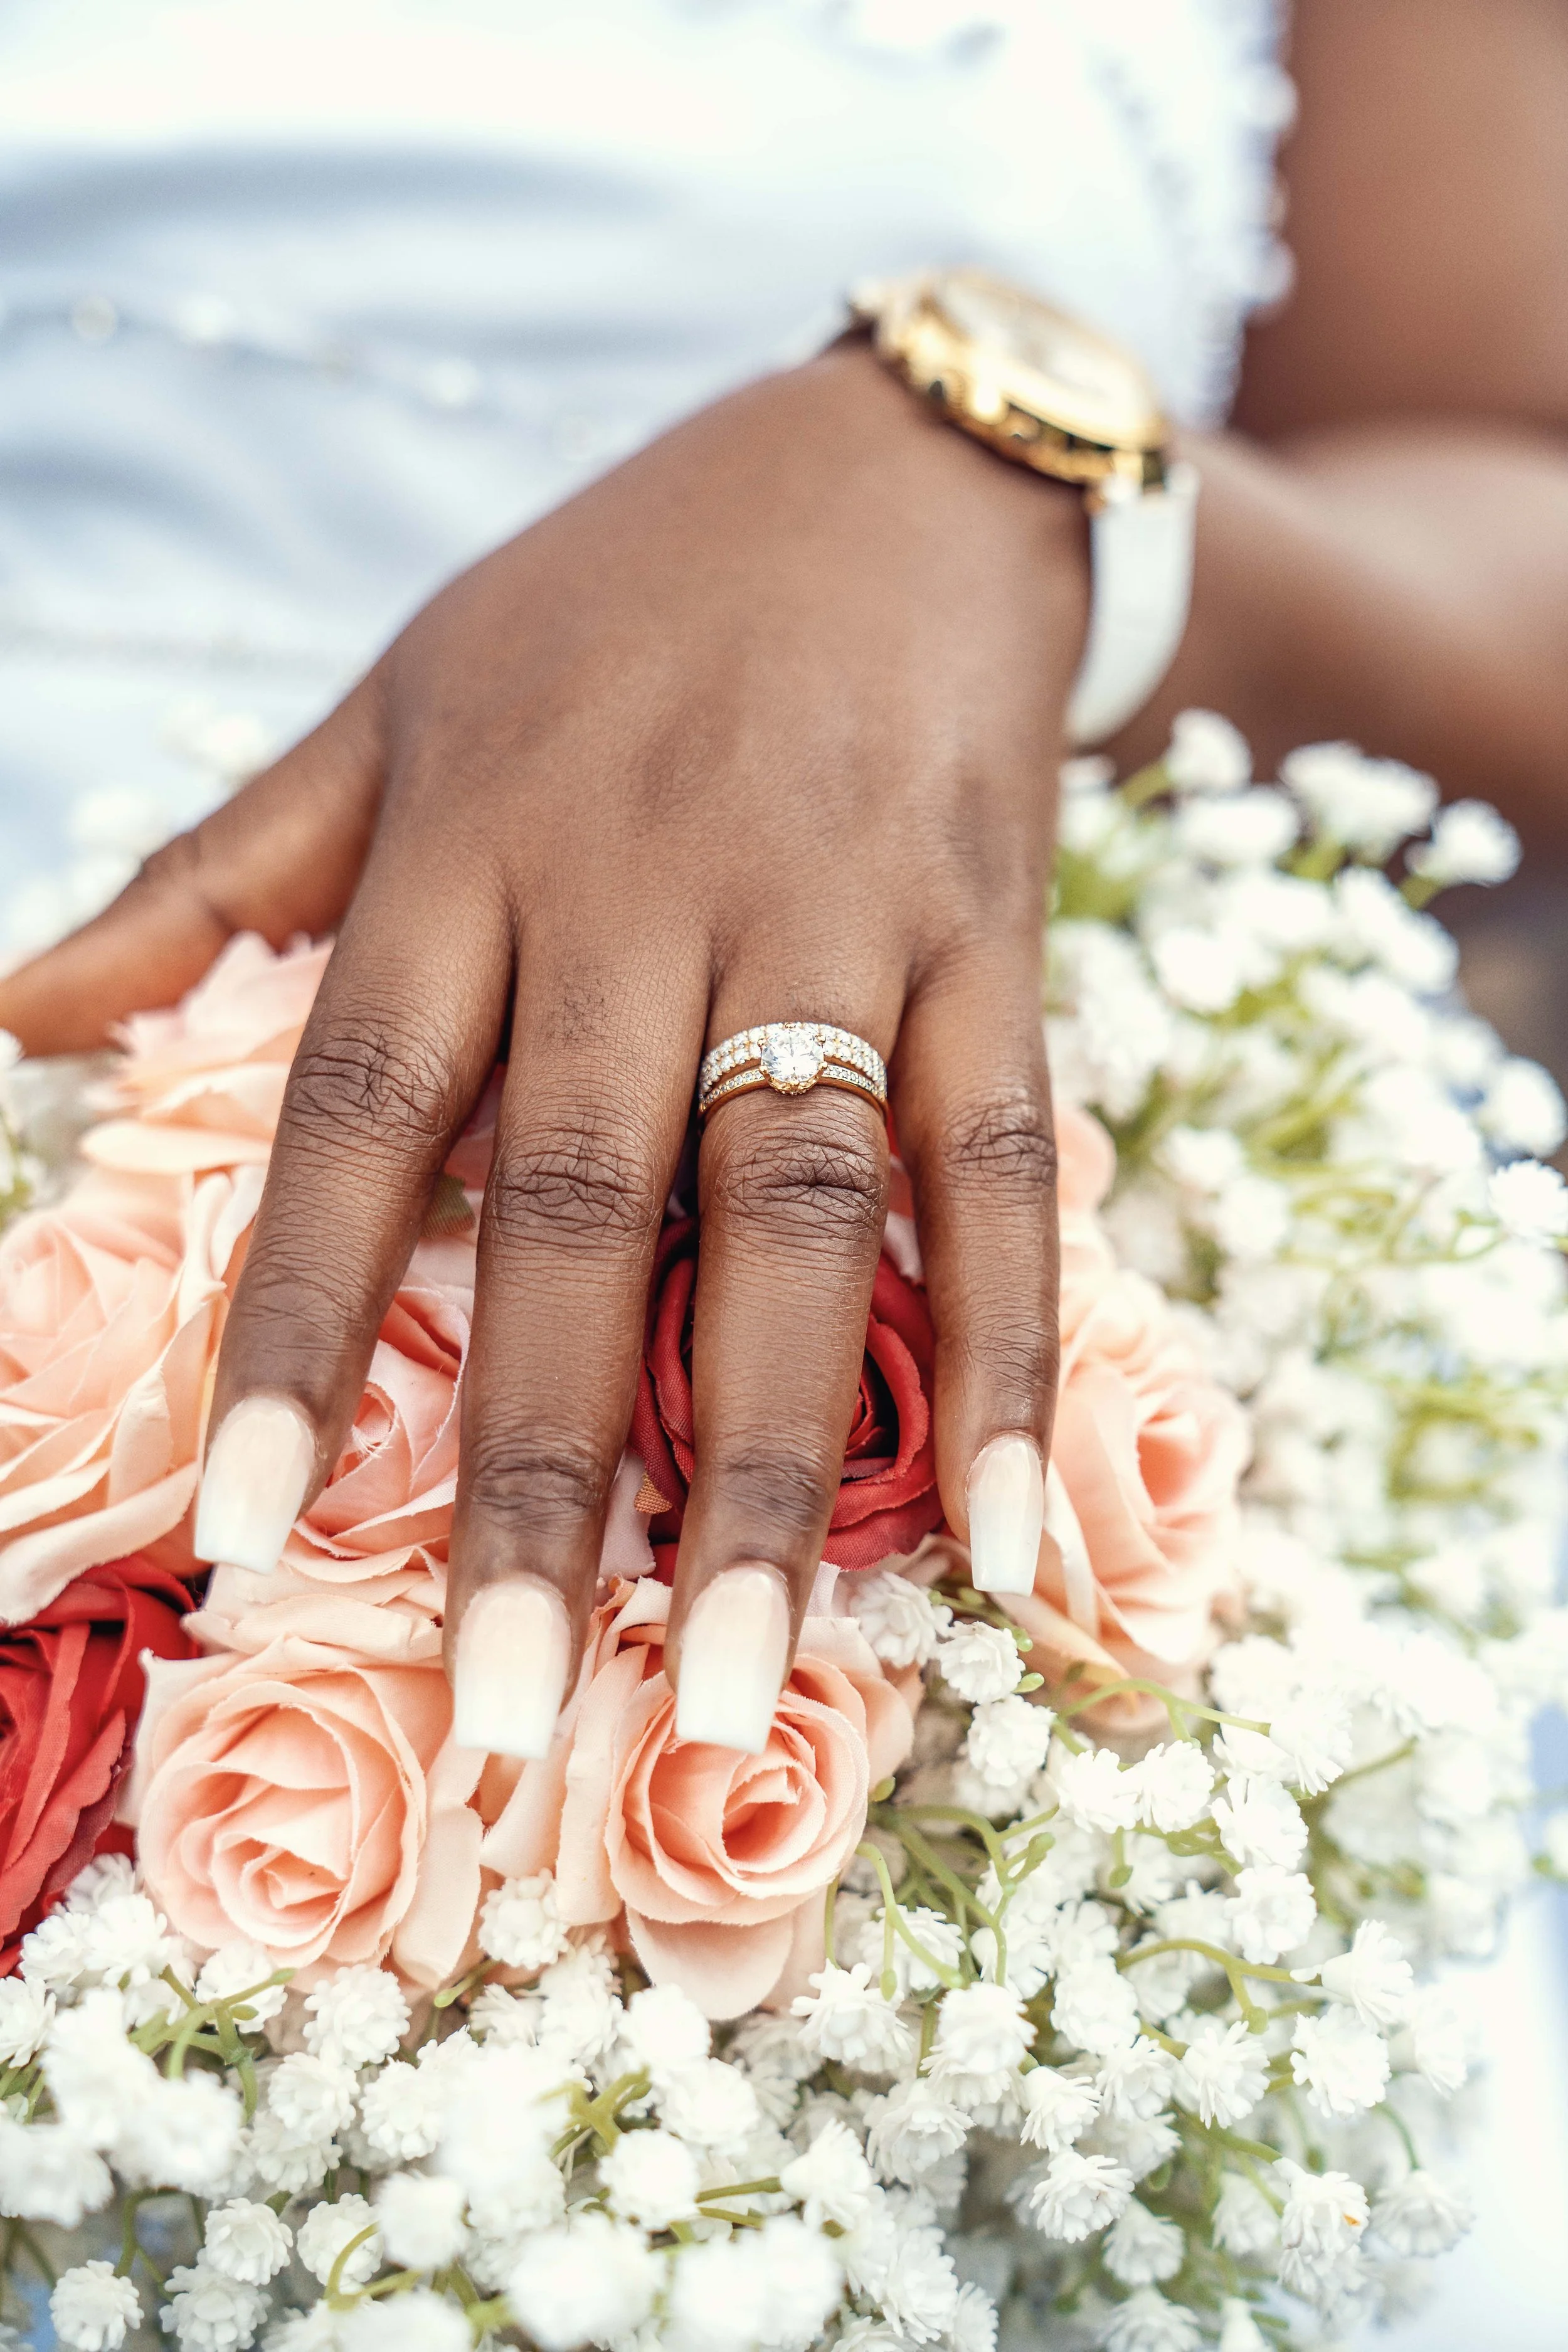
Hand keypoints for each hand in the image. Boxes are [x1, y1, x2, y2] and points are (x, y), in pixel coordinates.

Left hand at [1, 343, 1086, 1753]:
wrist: (897, 467)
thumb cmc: (620, 599)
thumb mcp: (395, 691)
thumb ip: (223, 867)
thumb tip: (16, 1018)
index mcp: (472, 845)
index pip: (356, 1115)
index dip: (287, 1330)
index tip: (232, 1538)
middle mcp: (644, 894)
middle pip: (575, 1209)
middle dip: (536, 1470)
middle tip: (508, 1713)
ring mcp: (835, 922)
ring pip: (789, 1213)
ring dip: (759, 1462)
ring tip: (723, 1684)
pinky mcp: (995, 943)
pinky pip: (1002, 1163)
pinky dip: (1013, 1348)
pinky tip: (1006, 1535)